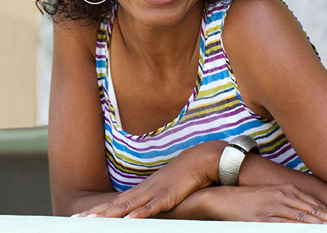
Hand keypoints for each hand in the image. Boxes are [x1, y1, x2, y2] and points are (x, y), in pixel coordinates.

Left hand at [74, 140, 224, 217]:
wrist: (199, 161)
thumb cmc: (182, 176)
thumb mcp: (164, 190)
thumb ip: (152, 201)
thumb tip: (142, 211)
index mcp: (141, 191)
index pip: (114, 204)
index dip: (97, 211)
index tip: (80, 216)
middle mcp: (143, 192)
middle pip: (114, 206)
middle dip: (95, 214)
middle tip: (75, 220)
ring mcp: (153, 194)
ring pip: (126, 207)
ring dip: (108, 215)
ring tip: (91, 221)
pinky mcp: (167, 197)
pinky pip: (151, 208)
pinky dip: (139, 215)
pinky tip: (128, 222)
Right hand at [202, 184, 326, 222]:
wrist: (224, 198)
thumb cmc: (249, 197)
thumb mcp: (272, 193)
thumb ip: (289, 200)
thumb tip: (306, 210)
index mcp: (285, 189)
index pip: (314, 203)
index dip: (325, 213)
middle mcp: (281, 196)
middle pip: (311, 211)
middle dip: (323, 220)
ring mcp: (273, 208)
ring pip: (302, 220)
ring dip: (316, 226)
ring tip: (324, 229)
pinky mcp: (264, 220)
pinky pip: (285, 227)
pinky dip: (298, 229)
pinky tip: (306, 231)